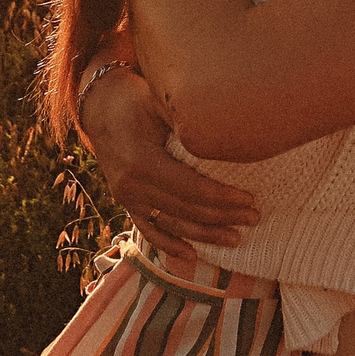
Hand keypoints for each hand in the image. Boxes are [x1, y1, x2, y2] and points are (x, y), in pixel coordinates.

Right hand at [75, 66, 258, 259]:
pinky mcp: (126, 203)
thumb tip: (229, 133)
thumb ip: (188, 122)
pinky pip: (149, 229)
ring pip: (172, 224)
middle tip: (254, 217)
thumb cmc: (136, 100)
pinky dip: (169, 244)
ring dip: (205, 235)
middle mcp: (131, 186)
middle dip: (222, 217)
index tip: (248, 199)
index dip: (221, 197)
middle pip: (185, 210)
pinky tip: (190, 255)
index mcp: (141, 162)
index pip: (190, 188)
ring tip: (235, 238)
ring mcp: (126, 198)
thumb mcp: (160, 102)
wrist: (100, 107)